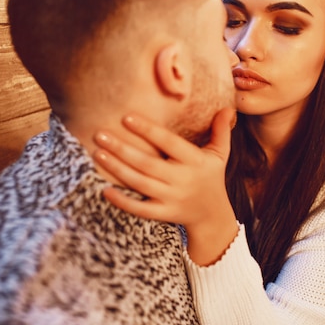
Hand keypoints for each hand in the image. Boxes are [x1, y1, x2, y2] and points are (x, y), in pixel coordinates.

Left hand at [93, 108, 239, 265]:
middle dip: (122, 148)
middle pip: (147, 163)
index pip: (169, 142)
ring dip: (117, 169)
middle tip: (100, 134)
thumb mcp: (219, 154)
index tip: (126, 117)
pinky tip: (105, 189)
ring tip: (98, 153)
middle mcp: (182, 179)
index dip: (148, 130)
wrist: (213, 216)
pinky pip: (140, 209)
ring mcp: (172, 198)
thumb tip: (227, 107)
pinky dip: (122, 201)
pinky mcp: (163, 213)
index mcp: (194, 161)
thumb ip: (221, 131)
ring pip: (140, 183)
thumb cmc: (211, 177)